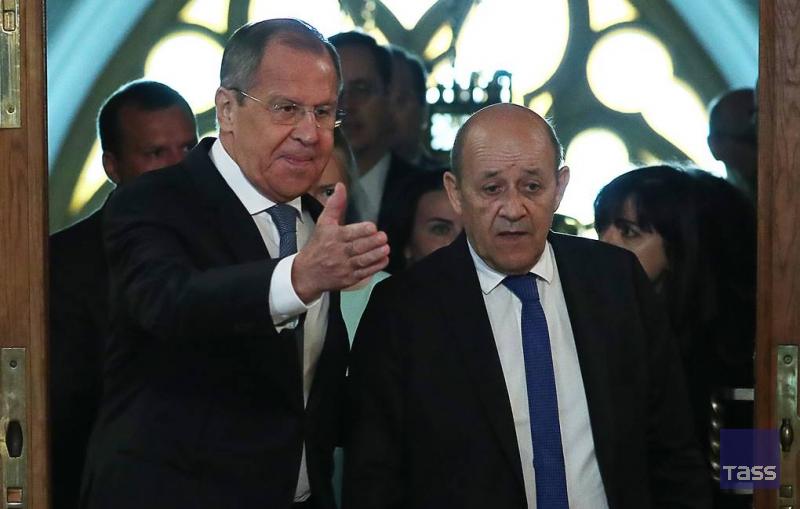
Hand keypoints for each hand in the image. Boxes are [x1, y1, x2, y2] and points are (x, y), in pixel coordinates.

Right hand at [292, 183, 389, 302]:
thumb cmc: (317, 246)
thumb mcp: (323, 223)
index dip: (361, 230)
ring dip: (376, 255)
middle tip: (383, 237)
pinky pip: (364, 273)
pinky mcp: (349, 278)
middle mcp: (338, 252)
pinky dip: (375, 267)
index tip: (372, 227)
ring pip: (362, 261)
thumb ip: (335, 205)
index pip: (348, 233)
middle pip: (357, 247)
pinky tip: (383, 260)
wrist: (306, 274)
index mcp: (332, 237)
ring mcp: (344, 267)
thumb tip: (340, 186)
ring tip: (386, 248)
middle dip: (372, 242)